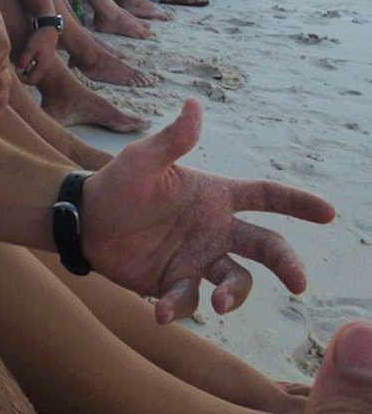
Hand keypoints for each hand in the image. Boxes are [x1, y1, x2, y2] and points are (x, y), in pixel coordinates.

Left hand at [16, 26, 58, 84]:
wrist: (49, 30)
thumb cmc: (39, 37)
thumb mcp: (29, 48)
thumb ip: (24, 61)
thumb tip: (18, 71)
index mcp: (43, 66)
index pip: (31, 81)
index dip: (22, 78)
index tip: (17, 69)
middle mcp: (46, 68)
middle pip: (33, 80)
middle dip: (24, 76)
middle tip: (18, 67)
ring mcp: (46, 65)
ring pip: (35, 75)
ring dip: (27, 72)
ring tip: (23, 62)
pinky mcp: (45, 61)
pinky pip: (37, 70)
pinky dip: (31, 68)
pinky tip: (27, 60)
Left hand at [80, 99, 334, 323]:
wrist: (84, 222)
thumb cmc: (117, 184)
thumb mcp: (144, 160)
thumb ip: (173, 139)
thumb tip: (194, 103)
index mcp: (214, 195)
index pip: (264, 195)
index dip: (297, 202)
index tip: (328, 212)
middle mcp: (213, 228)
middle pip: (265, 245)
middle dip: (286, 264)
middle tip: (298, 283)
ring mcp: (197, 258)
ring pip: (234, 281)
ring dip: (232, 293)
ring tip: (217, 301)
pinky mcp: (175, 283)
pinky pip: (189, 300)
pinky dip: (180, 307)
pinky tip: (161, 310)